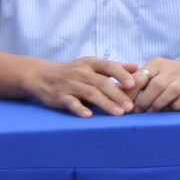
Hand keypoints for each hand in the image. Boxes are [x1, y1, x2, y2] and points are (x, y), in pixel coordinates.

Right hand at [23, 56, 137, 116]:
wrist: (42, 76)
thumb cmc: (73, 72)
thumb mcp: (92, 65)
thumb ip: (114, 67)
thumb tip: (137, 67)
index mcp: (90, 63)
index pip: (108, 66)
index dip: (121, 74)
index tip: (133, 84)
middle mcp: (80, 72)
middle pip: (101, 83)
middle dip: (117, 95)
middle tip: (130, 107)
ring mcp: (69, 84)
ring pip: (89, 93)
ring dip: (105, 103)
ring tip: (118, 113)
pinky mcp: (60, 96)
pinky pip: (71, 103)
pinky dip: (79, 109)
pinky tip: (89, 115)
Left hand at [126, 55, 179, 112]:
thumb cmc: (168, 73)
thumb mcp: (153, 69)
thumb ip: (137, 78)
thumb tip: (116, 92)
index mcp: (156, 64)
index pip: (140, 76)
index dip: (130, 92)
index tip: (124, 103)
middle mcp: (171, 71)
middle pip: (156, 86)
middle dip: (144, 101)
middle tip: (136, 112)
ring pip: (169, 94)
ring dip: (157, 106)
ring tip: (149, 113)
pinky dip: (172, 108)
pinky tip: (166, 111)